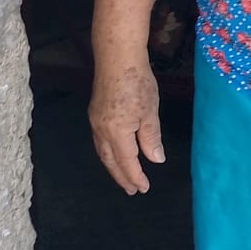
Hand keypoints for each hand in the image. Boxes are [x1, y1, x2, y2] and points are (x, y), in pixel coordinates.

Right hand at [89, 57, 164, 194]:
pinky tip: (115, 153)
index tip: (143, 189)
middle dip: (121, 177)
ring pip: (103, 152)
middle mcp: (101, 130)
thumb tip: (155, 160)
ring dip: (113, 166)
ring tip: (124, 176)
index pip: (126, 162)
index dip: (135, 177)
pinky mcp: (95, 113)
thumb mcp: (150, 113)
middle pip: (110, 161)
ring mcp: (95, 122)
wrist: (117, 59)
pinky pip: (100, 141)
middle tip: (132, 190)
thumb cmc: (137, 83)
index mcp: (117, 133)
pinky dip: (108, 153)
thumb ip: (151, 139)